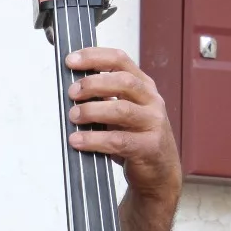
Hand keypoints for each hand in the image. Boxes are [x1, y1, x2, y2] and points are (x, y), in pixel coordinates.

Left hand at [64, 47, 181, 203]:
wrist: (159, 173)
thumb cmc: (136, 139)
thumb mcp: (122, 113)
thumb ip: (104, 98)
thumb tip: (71, 88)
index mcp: (143, 86)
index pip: (120, 60)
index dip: (94, 57)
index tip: (71, 61)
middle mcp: (151, 101)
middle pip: (123, 81)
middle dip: (93, 84)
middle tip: (72, 93)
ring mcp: (153, 123)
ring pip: (122, 110)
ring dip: (92, 111)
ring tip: (73, 116)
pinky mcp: (150, 147)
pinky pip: (119, 140)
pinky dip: (94, 140)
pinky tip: (77, 141)